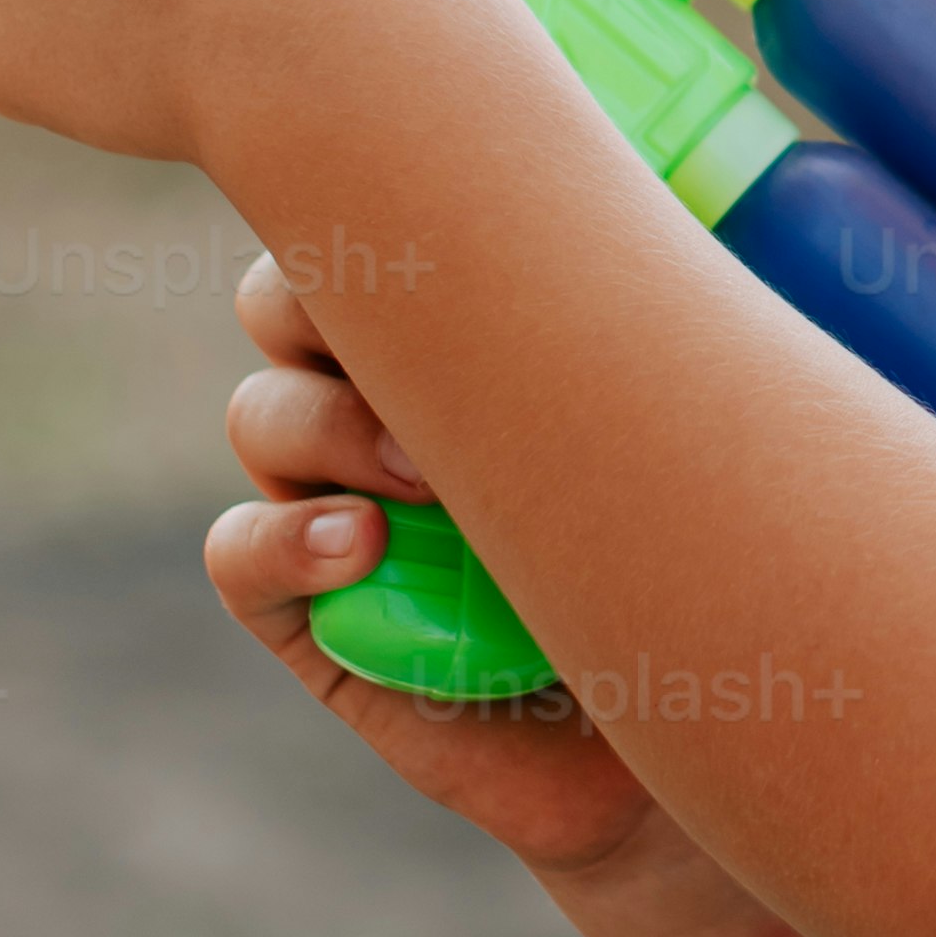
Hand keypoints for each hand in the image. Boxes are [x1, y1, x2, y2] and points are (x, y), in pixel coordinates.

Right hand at [213, 248, 687, 889]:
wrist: (674, 733)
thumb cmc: (684, 563)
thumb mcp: (673, 435)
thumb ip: (646, 335)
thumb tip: (694, 210)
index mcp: (457, 338)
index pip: (376, 231)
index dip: (376, 203)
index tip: (458, 229)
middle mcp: (379, 404)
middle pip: (283, 301)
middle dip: (322, 299)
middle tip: (422, 343)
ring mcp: (335, 505)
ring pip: (262, 416)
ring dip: (326, 423)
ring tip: (424, 474)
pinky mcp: (314, 618)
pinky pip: (241, 556)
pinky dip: (281, 541)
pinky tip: (353, 545)